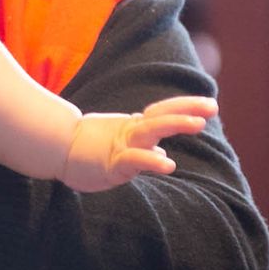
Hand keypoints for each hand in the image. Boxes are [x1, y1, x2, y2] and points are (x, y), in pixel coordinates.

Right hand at [59, 95, 215, 191]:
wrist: (56, 150)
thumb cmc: (90, 149)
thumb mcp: (121, 148)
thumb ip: (144, 150)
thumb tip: (165, 157)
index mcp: (134, 126)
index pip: (163, 111)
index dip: (186, 106)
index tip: (211, 104)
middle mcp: (130, 131)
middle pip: (161, 116)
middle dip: (187, 110)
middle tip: (212, 108)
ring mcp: (120, 145)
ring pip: (150, 131)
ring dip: (174, 124)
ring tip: (198, 124)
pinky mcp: (111, 164)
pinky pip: (133, 160)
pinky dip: (150, 160)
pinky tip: (168, 165)